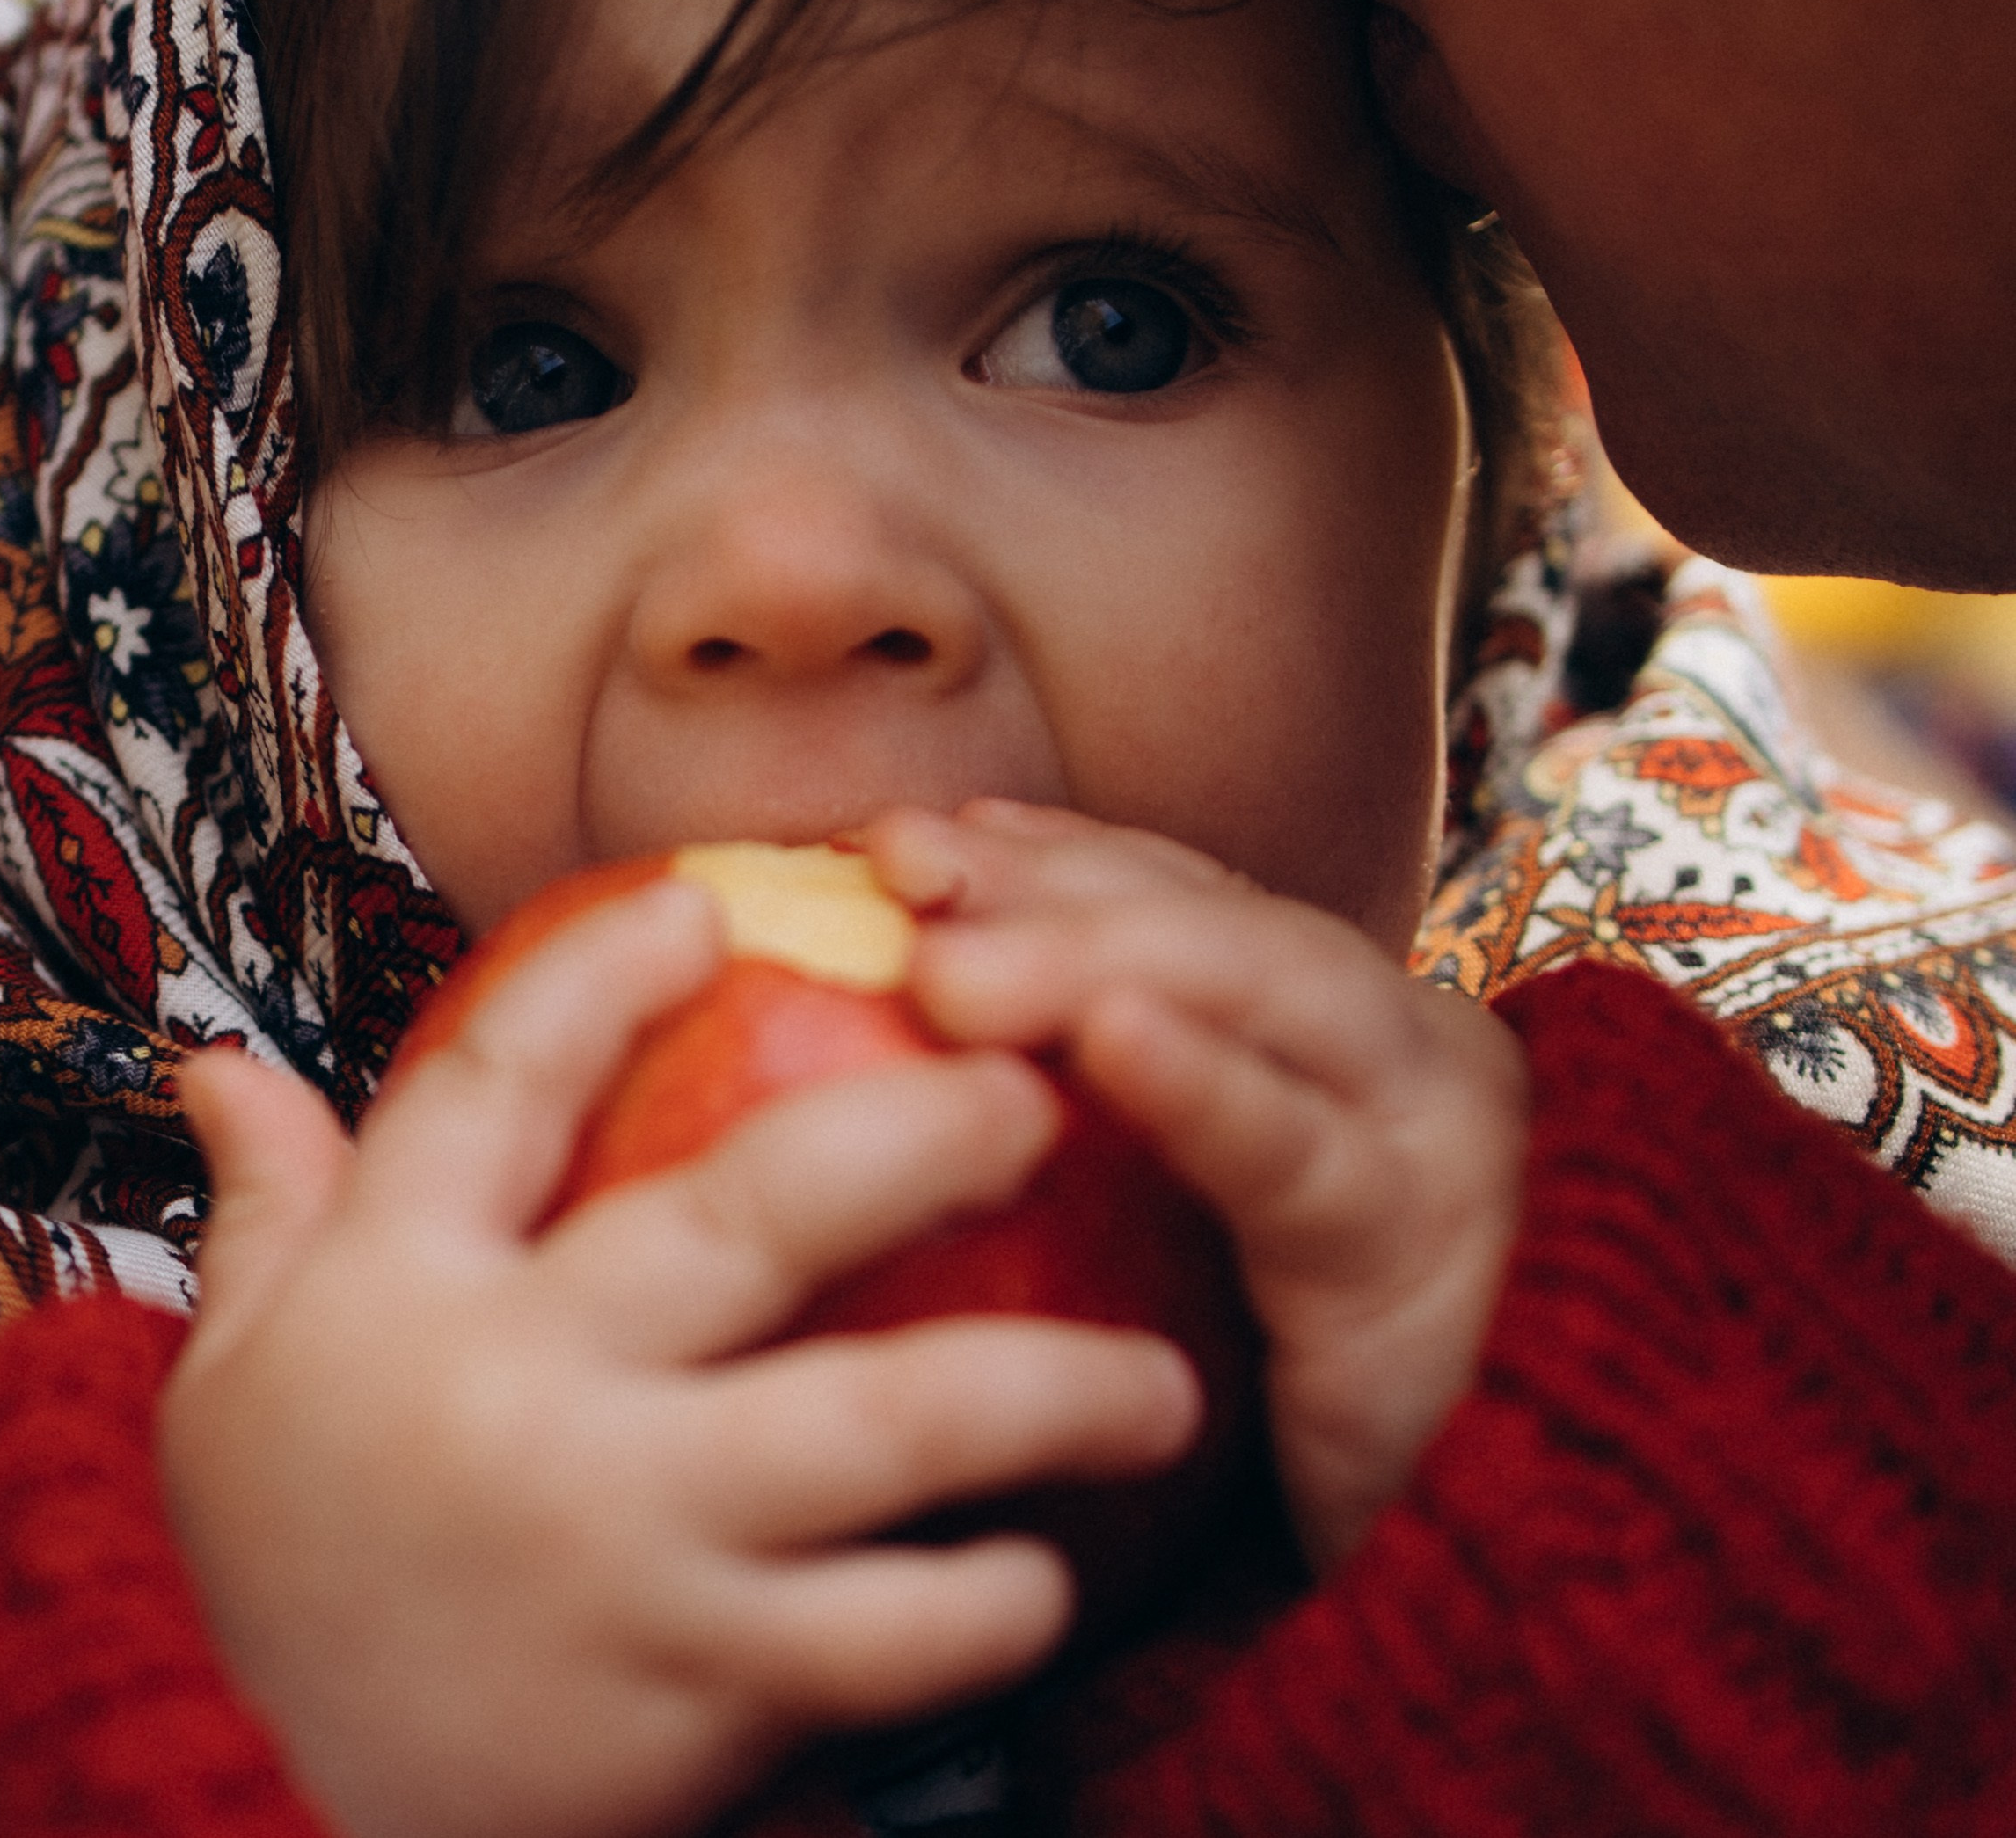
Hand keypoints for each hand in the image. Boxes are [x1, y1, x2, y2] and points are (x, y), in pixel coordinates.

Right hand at [159, 881, 1199, 1837]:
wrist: (240, 1827)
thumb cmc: (285, 1573)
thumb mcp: (240, 1381)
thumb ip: (272, 1210)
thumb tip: (223, 1058)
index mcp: (400, 1288)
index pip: (503, 1081)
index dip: (605, 972)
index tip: (718, 890)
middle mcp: (522, 1393)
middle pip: (746, 1217)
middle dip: (914, 1133)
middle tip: (1039, 1092)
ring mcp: (617, 1543)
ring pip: (870, 1429)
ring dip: (1041, 1387)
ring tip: (1164, 1381)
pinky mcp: (685, 1694)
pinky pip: (874, 1640)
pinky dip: (979, 1610)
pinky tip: (1052, 1577)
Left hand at [869, 802, 1528, 1571]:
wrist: (1504, 1557)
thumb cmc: (1307, 1395)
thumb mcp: (1202, 1227)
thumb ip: (1102, 1121)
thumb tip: (893, 1030)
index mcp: (1338, 1023)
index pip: (1184, 895)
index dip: (1047, 854)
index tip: (908, 839)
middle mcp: (1399, 1044)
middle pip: (1216, 922)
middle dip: (1051, 886)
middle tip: (896, 867)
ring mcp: (1428, 1135)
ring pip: (1271, 992)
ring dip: (1099, 957)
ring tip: (952, 965)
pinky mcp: (1424, 1257)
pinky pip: (1305, 1160)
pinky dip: (1209, 1088)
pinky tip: (1116, 1043)